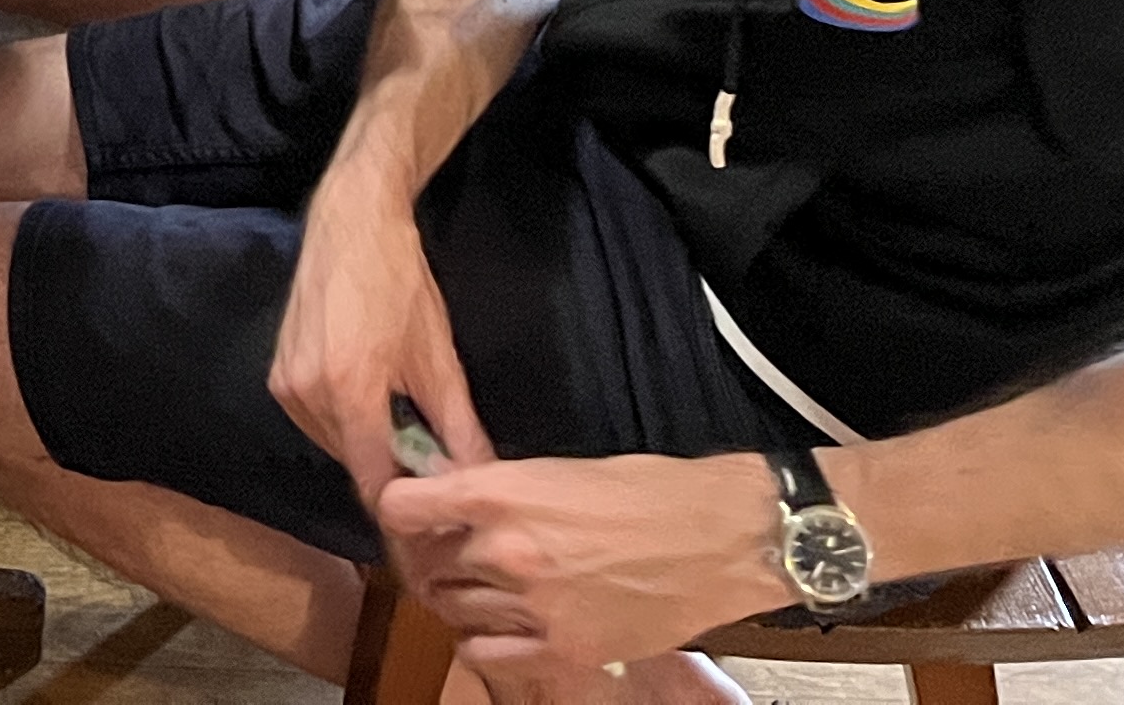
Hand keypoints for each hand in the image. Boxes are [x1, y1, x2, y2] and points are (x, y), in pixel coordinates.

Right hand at [269, 168, 491, 517]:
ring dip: (368, 445)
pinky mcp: (277, 373)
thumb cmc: (401, 284)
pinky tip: (370, 396)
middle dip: (392, 471)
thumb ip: (458, 429)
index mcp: (349, 393)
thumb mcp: (439, 360)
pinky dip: (345, 421)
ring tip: (401, 420)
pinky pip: (316, 420)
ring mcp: (285, 384)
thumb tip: (478, 481)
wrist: (352, 224)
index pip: (373, 484)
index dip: (405, 509)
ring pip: (335, 444)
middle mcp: (306, 395)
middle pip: (354, 464)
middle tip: (429, 462)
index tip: (433, 519)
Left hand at [377, 450, 782, 682]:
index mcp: (502, 493)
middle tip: (449, 552)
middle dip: (433, 555)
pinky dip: (480, 642)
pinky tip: (499, 626)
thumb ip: (501, 490)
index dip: (402, 510)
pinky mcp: (563, 650)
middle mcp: (507, 551)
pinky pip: (485, 654)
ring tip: (483, 586)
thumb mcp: (560, 469)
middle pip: (427, 561)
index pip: (401, 507)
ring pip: (454, 607)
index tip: (410, 513)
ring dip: (460, 597)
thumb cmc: (653, 492)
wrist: (722, 538)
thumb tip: (456, 501)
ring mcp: (533, 606)